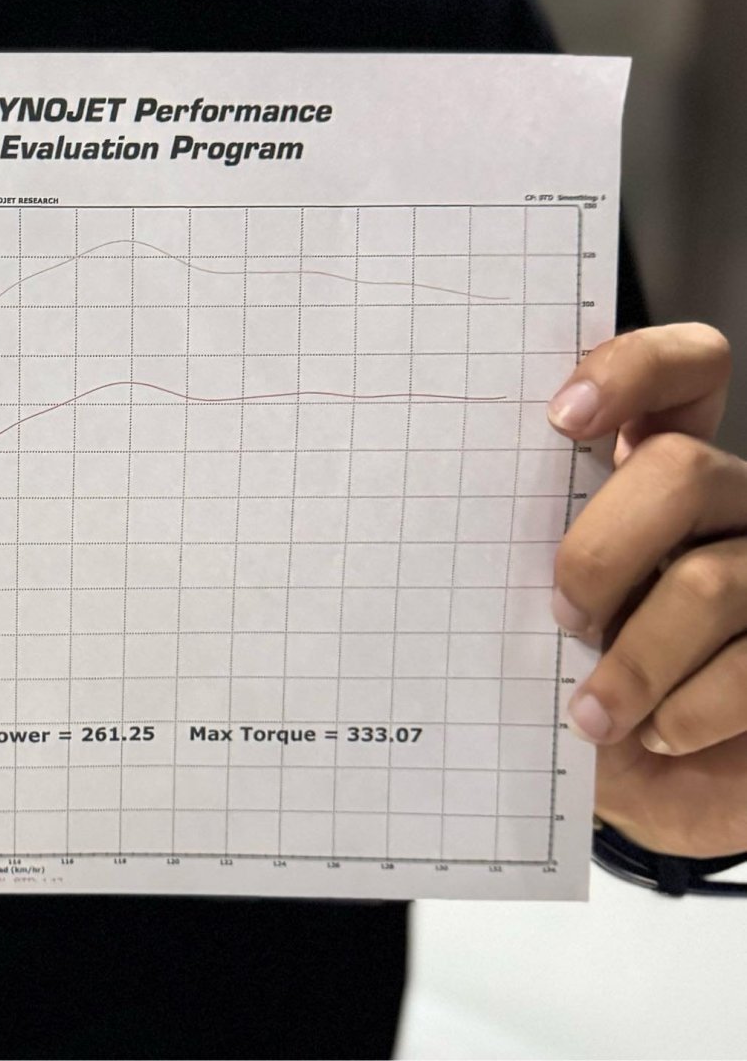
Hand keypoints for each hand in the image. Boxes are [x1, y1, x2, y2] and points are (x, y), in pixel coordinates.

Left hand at [548, 323, 746, 856]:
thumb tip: (443, 528)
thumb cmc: (580, 690)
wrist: (645, 792)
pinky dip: (687, 711)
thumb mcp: (539, 619)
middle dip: (601, 551)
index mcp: (658, 476)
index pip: (682, 371)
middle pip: (683, 470)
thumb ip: (527, 560)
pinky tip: (658, 734)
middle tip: (562, 615)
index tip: (564, 417)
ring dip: (635, 662)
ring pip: (712, 582)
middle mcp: (729, 506)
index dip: (633, 370)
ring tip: (589, 715)